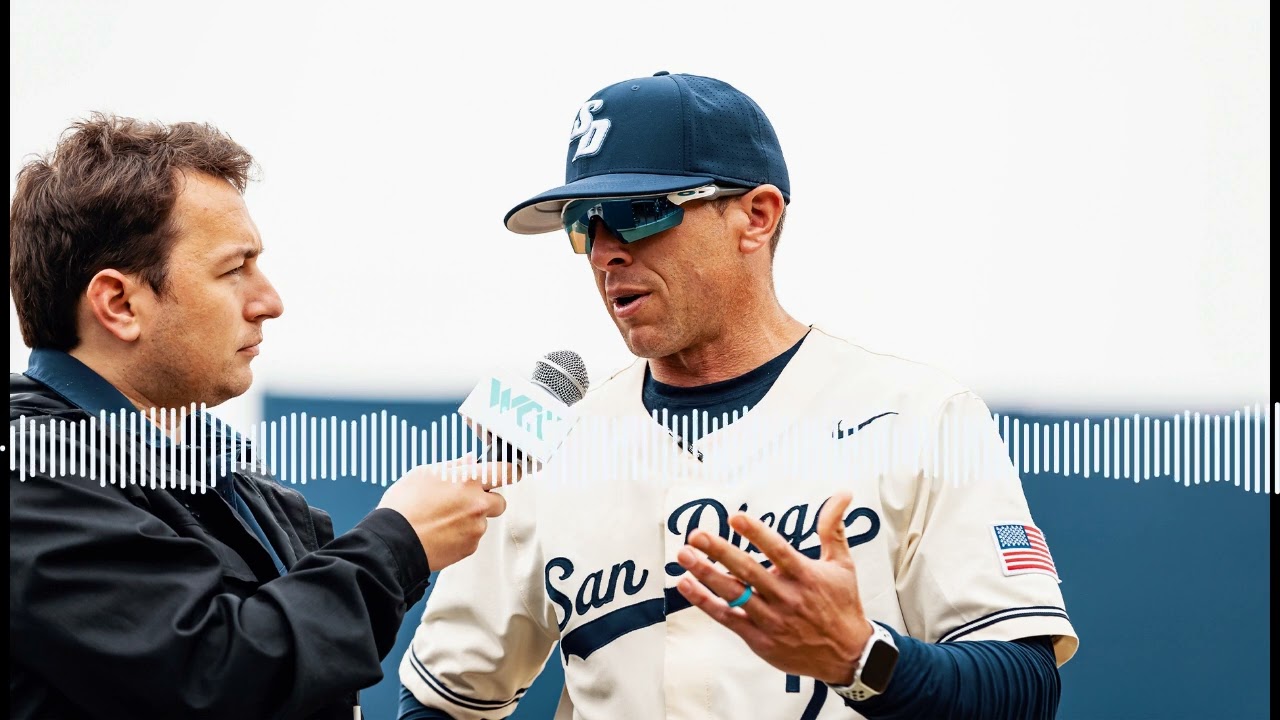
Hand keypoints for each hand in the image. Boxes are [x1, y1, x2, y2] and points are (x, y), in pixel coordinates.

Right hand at [377, 455, 522, 570]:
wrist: (392, 542)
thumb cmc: (403, 506)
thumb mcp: (423, 474)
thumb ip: (453, 466)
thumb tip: (470, 460)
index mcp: (467, 480)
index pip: (506, 471)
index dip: (509, 471)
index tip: (508, 473)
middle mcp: (477, 503)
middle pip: (500, 501)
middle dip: (487, 501)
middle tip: (465, 502)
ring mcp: (476, 527)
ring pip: (483, 521)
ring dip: (470, 520)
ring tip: (442, 520)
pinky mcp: (470, 547)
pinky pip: (473, 539)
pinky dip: (461, 536)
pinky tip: (441, 533)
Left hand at [674, 492, 872, 685]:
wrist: (846, 656)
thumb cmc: (841, 604)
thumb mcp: (843, 564)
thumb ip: (833, 528)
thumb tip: (842, 494)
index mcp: (806, 576)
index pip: (779, 551)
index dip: (757, 534)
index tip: (735, 518)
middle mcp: (787, 597)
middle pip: (749, 571)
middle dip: (720, 552)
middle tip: (696, 535)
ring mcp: (772, 620)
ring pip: (734, 595)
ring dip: (706, 574)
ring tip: (684, 555)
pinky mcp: (759, 639)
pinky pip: (727, 618)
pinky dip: (705, 602)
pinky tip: (686, 585)